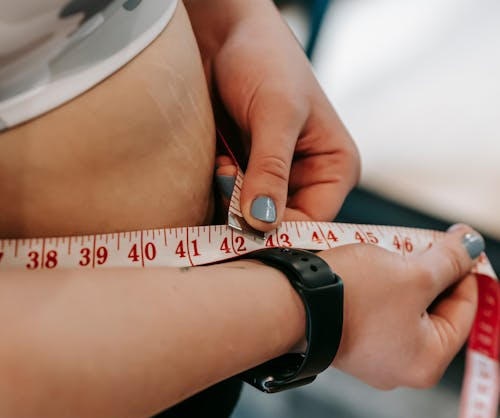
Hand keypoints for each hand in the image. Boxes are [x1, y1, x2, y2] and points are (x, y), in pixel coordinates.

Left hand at [185, 0, 359, 230]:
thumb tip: (263, 221)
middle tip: (229, 183)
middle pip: (281, 226)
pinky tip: (216, 164)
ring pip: (252, 220)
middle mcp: (308, 181)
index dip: (281, 231)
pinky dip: (219, 195)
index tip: (247, 225)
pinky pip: (230, 206)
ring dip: (231, 204)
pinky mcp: (244, 177)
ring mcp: (274, 181)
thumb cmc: (264, 58)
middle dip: (251, 215)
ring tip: (224, 165)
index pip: (313, 223)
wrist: (222, 31)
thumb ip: (271, 170)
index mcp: (334, 169)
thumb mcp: (275, 114)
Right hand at [319, 224, 481, 388]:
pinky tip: (373, 269)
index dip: (465, 271)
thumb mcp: (414, 273)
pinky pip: (379, 314)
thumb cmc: (350, 298)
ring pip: (405, 310)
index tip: (460, 243)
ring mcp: (373, 359)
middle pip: (435, 311)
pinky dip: (381, 290)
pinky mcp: (350, 344)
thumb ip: (451, 259)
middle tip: (426, 244)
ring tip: (395, 254)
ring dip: (406, 278)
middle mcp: (401, 369)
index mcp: (427, 363)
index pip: (465, 310)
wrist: (288, 304)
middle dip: (432, 274)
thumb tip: (471, 247)